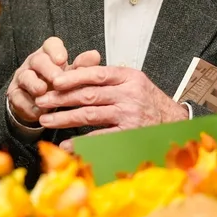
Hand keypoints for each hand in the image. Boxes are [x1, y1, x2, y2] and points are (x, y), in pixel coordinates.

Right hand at [7, 39, 97, 125]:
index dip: (55, 50)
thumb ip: (82, 66)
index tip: (63, 59)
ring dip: (34, 84)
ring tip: (42, 91)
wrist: (41, 104)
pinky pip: (18, 97)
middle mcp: (34, 63)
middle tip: (57, 80)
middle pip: (38, 60)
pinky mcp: (15, 94)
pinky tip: (37, 110)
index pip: (50, 44)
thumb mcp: (72, 75)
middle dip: (47, 69)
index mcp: (49, 54)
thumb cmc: (59, 84)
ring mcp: (22, 77)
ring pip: (25, 76)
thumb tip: (95, 55)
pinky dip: (28, 104)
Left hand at [35, 66, 187, 131]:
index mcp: (129, 77)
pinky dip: (81, 141)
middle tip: (41, 101)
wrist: (174, 124)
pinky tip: (67, 144)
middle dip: (60, 98)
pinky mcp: (129, 135)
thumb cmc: (148, 101)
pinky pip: (99, 138)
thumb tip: (75, 72)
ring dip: (64, 118)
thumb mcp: (134, 82)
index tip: (54, 81)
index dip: (73, 77)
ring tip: (45, 120)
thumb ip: (109, 77)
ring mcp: (129, 115)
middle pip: (88, 94)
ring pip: (89, 115)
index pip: (96, 74)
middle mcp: (129, 94)